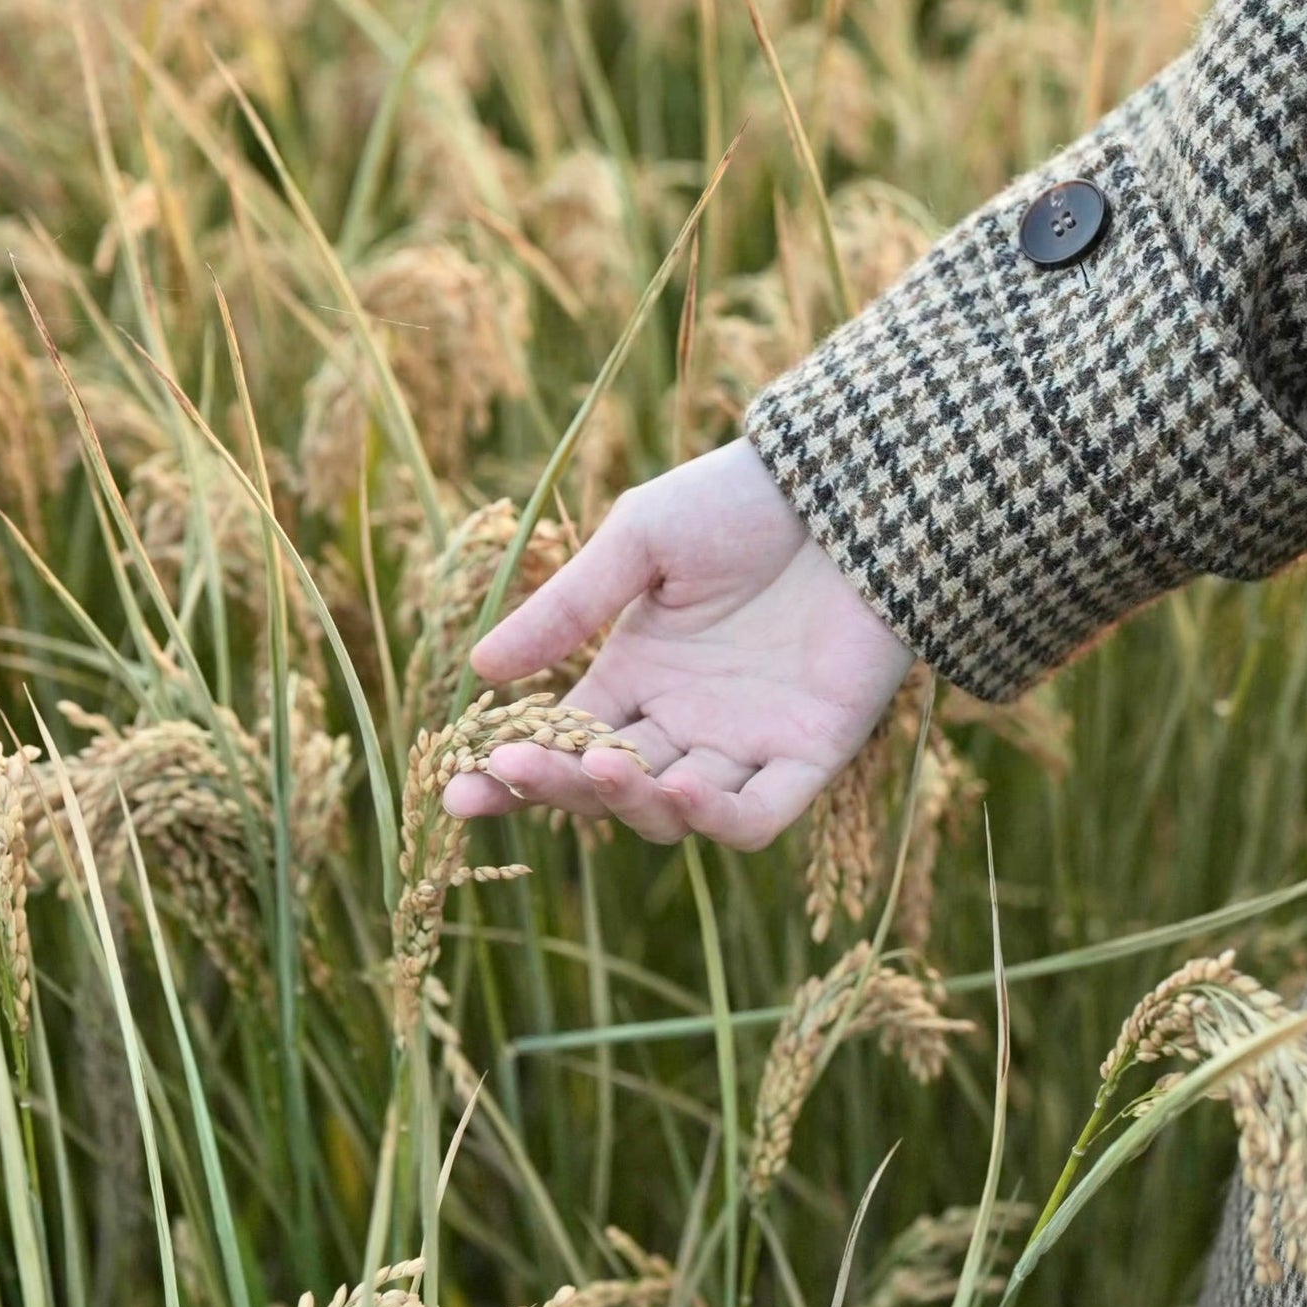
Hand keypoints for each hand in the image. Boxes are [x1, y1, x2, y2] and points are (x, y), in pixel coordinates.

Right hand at [442, 439, 911, 847]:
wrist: (852, 488)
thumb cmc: (743, 501)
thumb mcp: (640, 542)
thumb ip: (568, 608)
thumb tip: (481, 669)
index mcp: (637, 674)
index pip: (562, 743)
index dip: (510, 773)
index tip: (454, 787)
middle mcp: (685, 721)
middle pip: (607, 787)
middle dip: (553, 788)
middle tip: (507, 773)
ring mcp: (746, 743)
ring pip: (673, 813)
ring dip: (630, 801)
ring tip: (600, 762)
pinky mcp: (811, 753)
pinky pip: (757, 815)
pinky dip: (717, 817)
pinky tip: (682, 786)